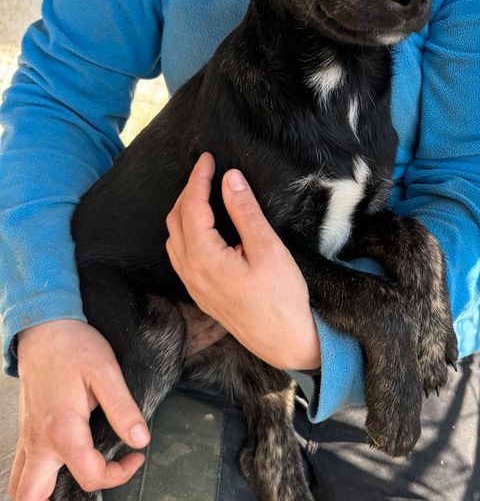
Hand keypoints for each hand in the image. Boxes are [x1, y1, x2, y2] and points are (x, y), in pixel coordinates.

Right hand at [10, 320, 149, 500]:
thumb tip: (140, 441)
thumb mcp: (106, 372)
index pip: (90, 476)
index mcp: (61, 431)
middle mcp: (39, 442)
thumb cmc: (74, 347)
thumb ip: (123, 409)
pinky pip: (22, 472)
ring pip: (21, 489)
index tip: (136, 458)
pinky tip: (53, 489)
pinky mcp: (26, 433)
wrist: (44, 328)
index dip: (119, 475)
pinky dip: (33, 491)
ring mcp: (28, 439)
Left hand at [165, 153, 320, 371]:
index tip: (208, 159)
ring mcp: (193, 285)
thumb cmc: (282, 297)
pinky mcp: (201, 293)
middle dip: (189, 192)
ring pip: (174, 238)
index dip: (198, 179)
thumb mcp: (268, 248)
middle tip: (207, 172)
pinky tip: (203, 227)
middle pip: (176, 220)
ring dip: (184, 212)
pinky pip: (181, 255)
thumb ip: (245, 212)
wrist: (284, 341)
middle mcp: (191, 272)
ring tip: (204, 194)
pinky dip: (186, 232)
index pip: (191, 207)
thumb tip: (230, 179)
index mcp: (204, 258)